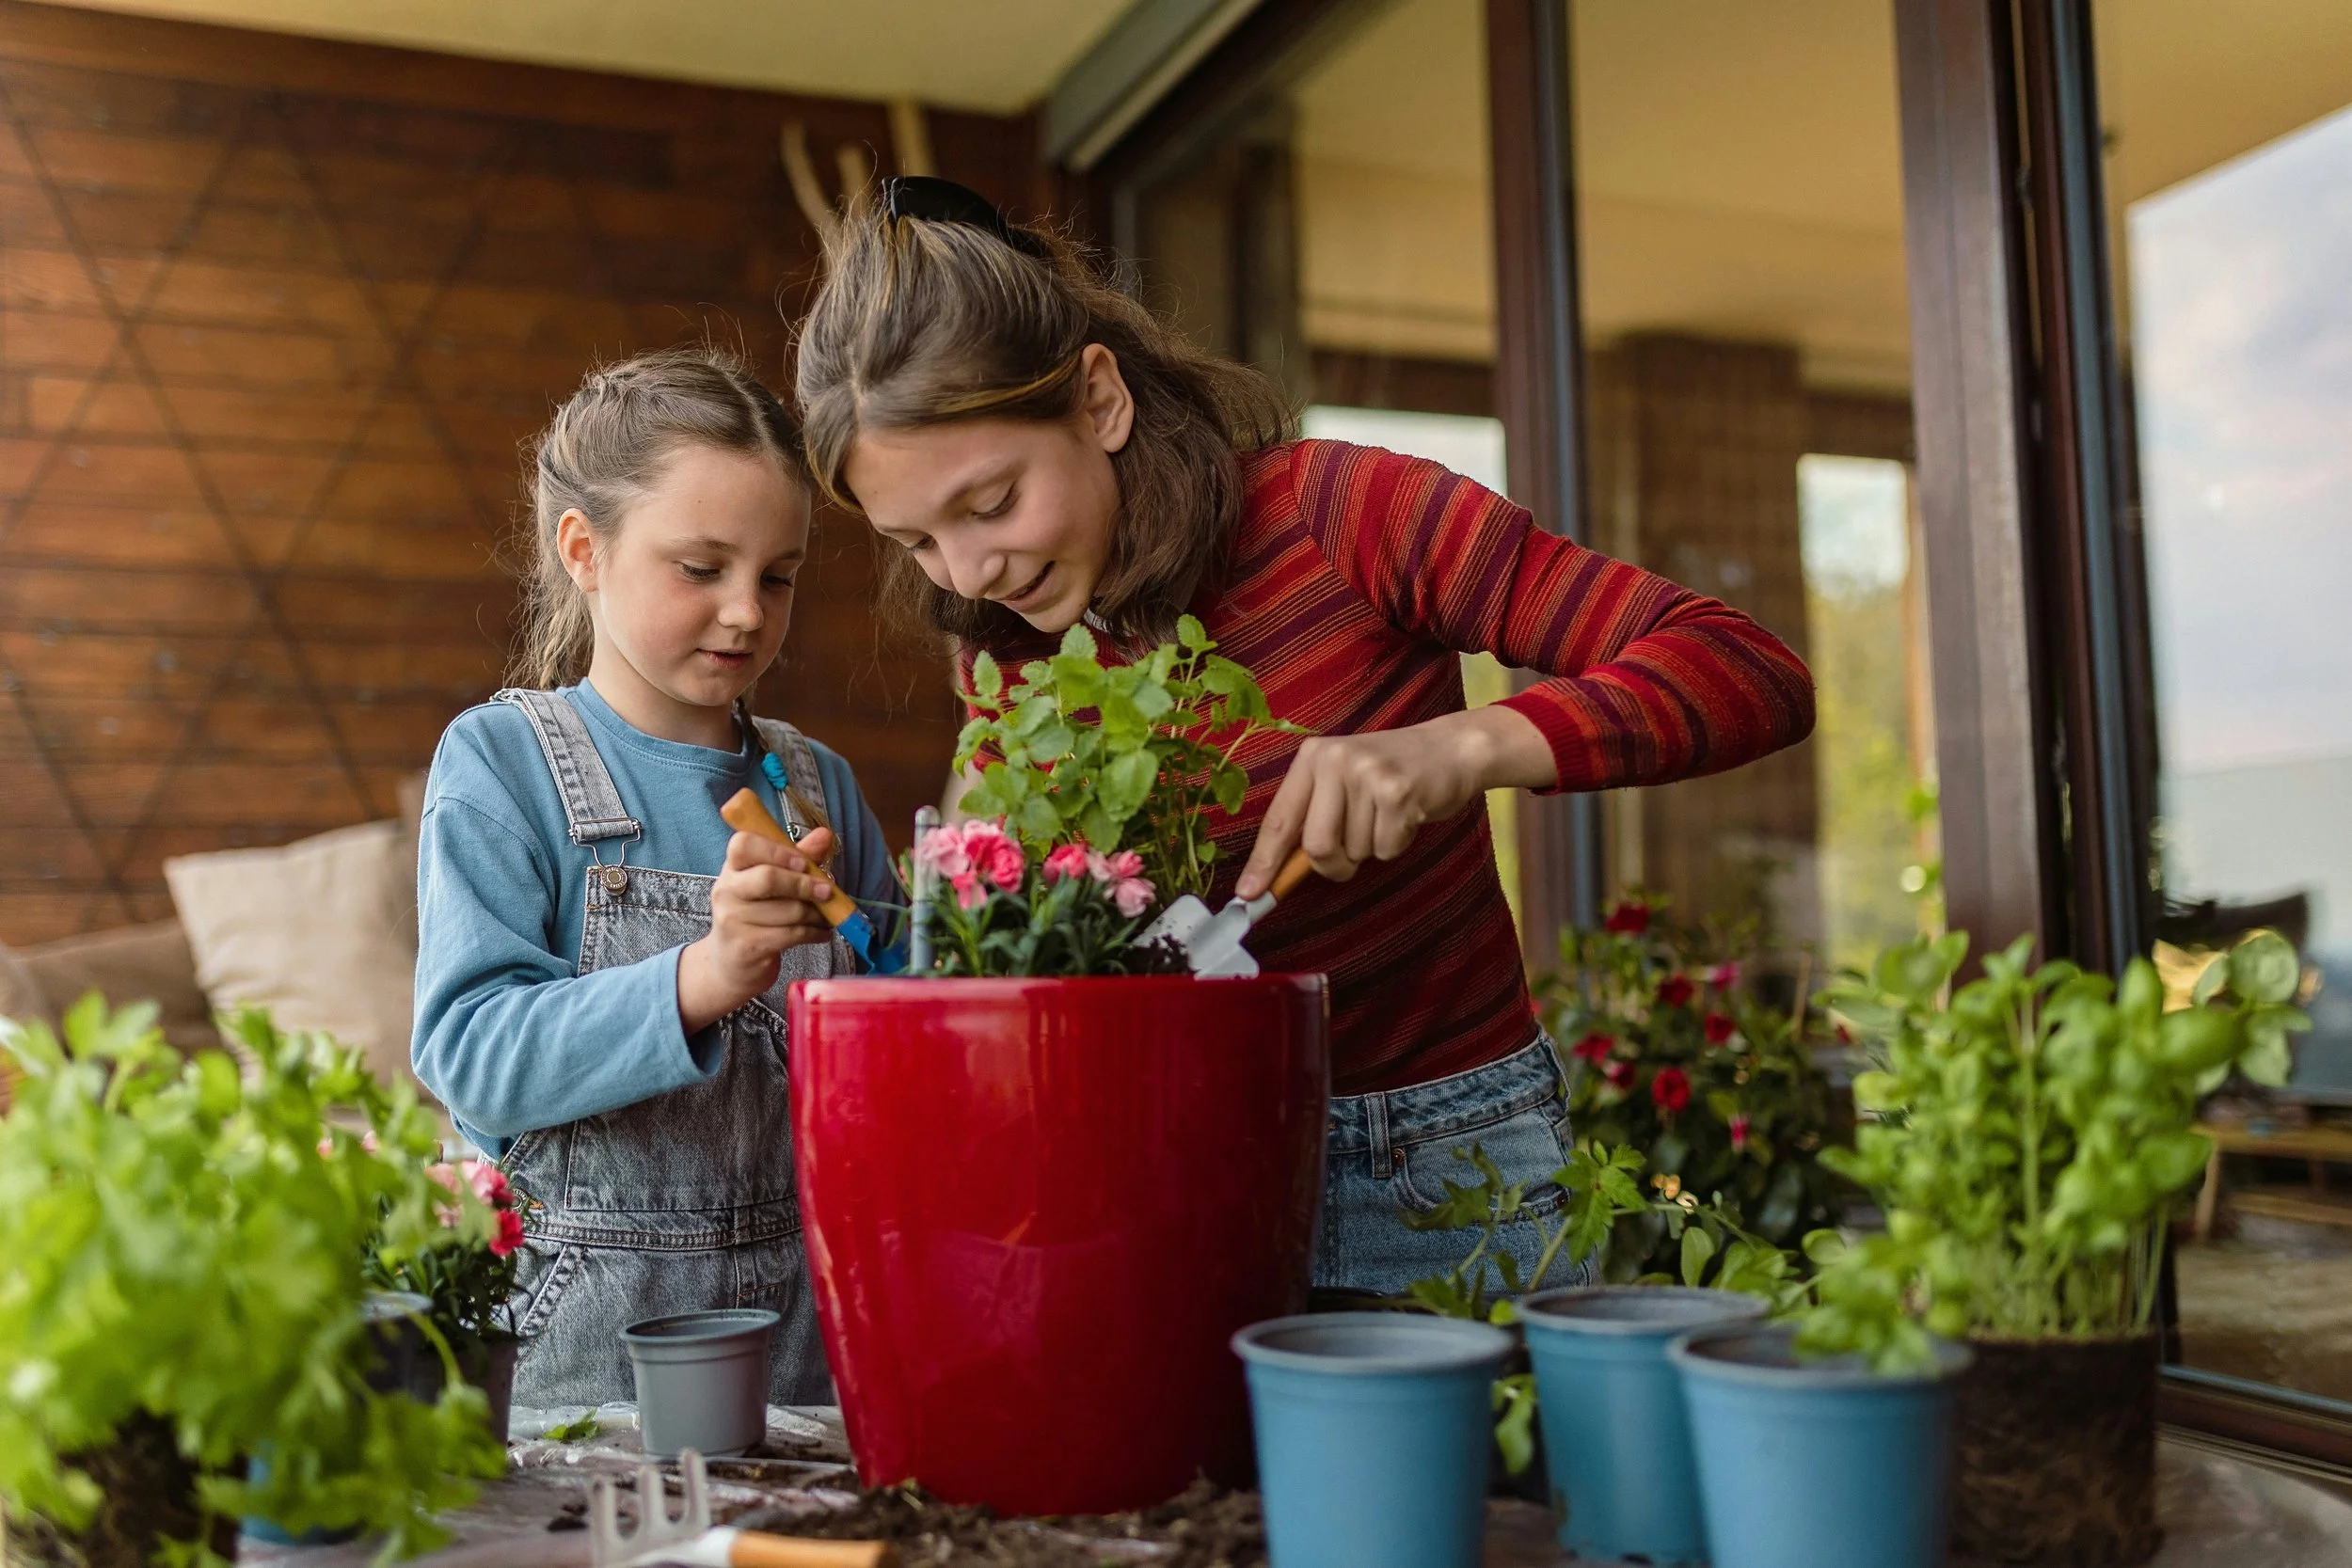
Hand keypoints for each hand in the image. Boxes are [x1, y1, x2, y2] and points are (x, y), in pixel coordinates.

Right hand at [678, 825, 837, 1031]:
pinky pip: (792, 934)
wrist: (730, 963)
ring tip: (827, 916)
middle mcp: (727, 891)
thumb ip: (797, 857)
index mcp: (732, 868)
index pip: (744, 844)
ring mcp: (733, 920)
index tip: (804, 861)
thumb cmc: (755, 915)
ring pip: (788, 910)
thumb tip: (825, 834)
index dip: (778, 850)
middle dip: (805, 884)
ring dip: (817, 914)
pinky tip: (822, 933)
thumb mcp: (770, 882)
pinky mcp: (747, 947)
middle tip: (828, 891)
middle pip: (768, 877)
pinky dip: (815, 933)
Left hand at [1235, 706, 1553, 897]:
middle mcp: (1334, 760)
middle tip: (1352, 856)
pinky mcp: (1399, 792)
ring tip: (1386, 816)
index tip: (1249, 893)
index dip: (1264, 862)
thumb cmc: (1391, 775)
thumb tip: (1276, 876)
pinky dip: (1396, 844)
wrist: (1451, 749)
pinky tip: (1406, 816)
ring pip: (1354, 851)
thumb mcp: (1342, 783)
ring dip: (1371, 848)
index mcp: (1312, 757)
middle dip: (1334, 865)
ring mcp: (1367, 774)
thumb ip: (1311, 819)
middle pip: (1316, 846)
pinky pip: (1385, 848)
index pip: (1279, 820)